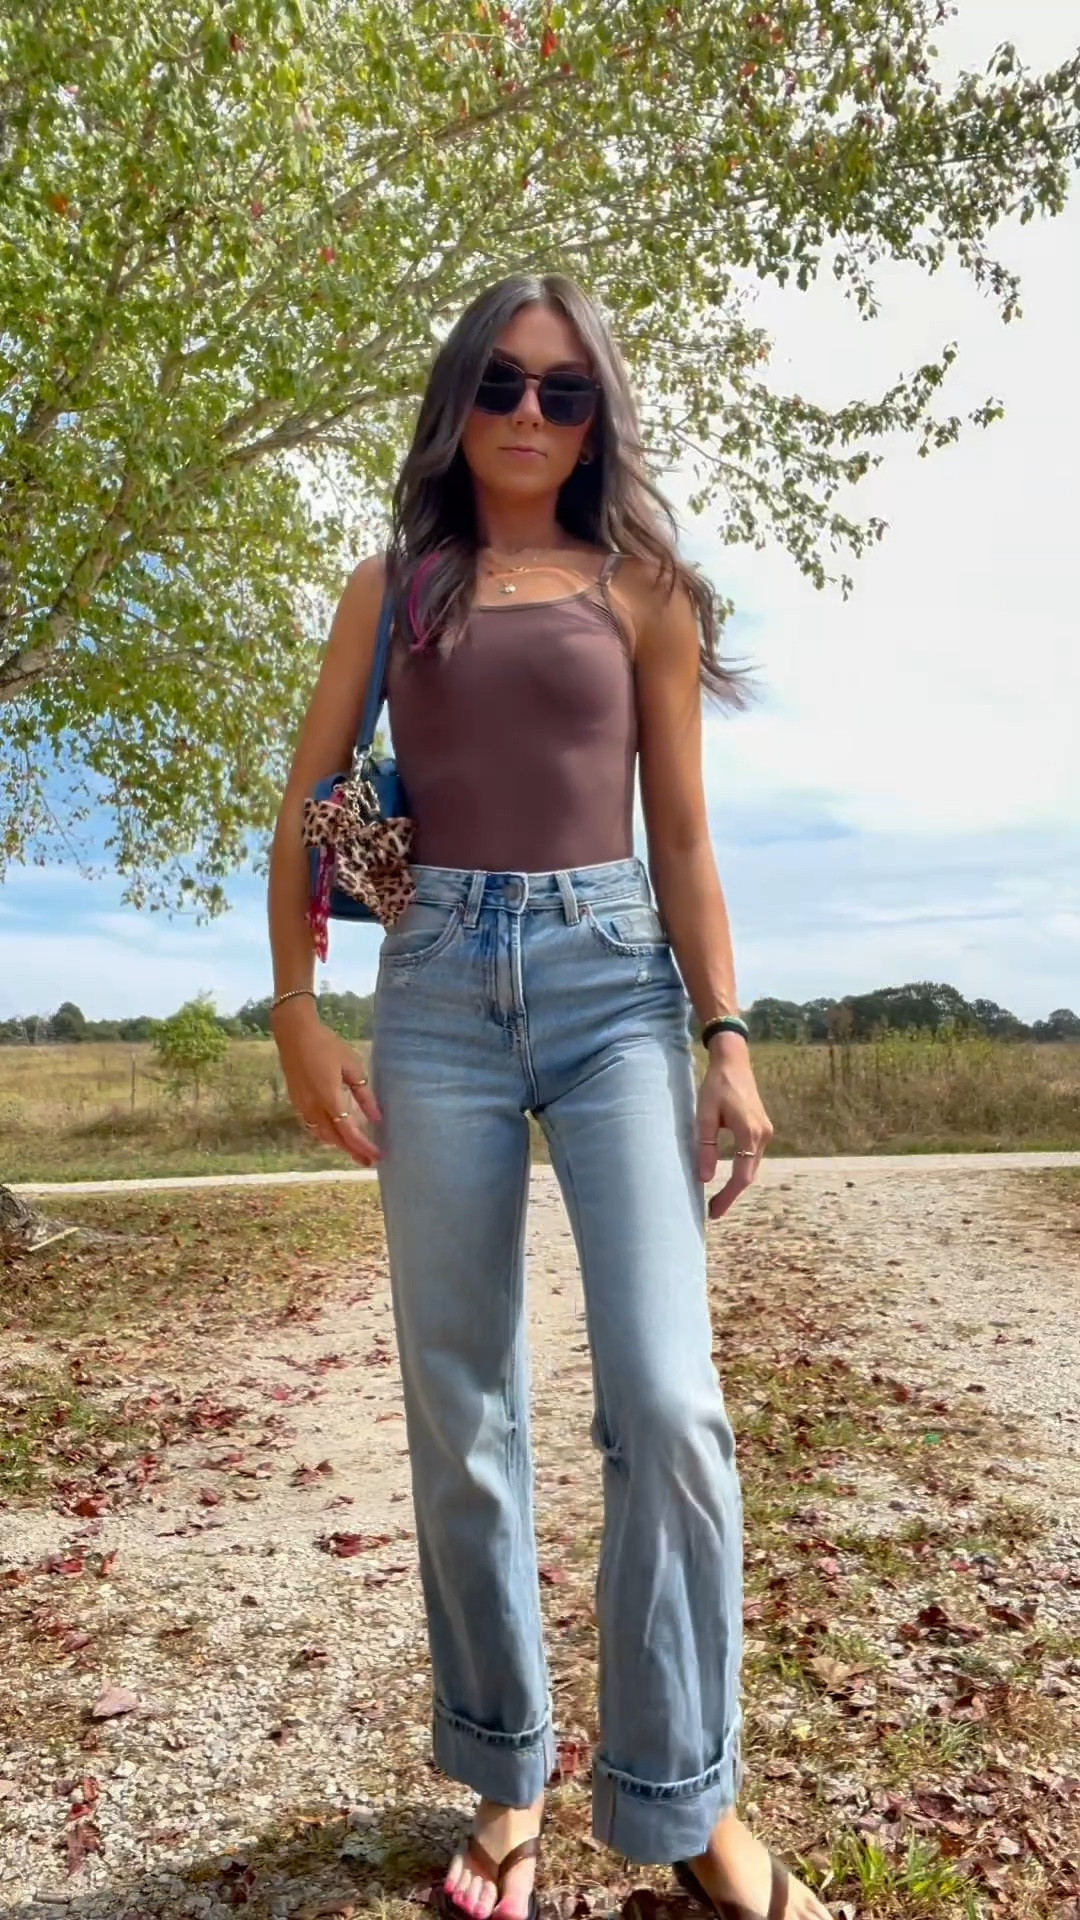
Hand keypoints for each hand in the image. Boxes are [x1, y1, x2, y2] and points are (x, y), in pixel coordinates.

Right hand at [271, 1004, 381, 1165]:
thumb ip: (364, 1095)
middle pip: (335, 1139)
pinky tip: (335, 1133)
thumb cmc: (326, 1045)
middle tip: (369, 1161)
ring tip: (355, 1150)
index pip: (349, 1133)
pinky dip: (326, 1135)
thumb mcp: (352, 1067)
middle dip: (352, 1152)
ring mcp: (302, 1106)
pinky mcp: (296, 1101)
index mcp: (329, 1100)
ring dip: (339, 1145)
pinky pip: (312, 1126)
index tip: (378, 1157)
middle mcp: (313, 1108)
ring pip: (322, 1135)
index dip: (363, 1147)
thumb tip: (377, 1118)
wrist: (294, 1033)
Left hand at [696, 1033, 772, 1218]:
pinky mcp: (763, 1129)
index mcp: (749, 1133)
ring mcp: (766, 1132)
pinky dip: (742, 1170)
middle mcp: (763, 1135)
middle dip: (732, 1195)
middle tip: (712, 1211)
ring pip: (753, 1167)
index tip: (713, 1212)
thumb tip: (705, 1178)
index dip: (728, 1197)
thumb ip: (705, 1147)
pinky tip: (728, 1178)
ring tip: (718, 1199)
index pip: (741, 1176)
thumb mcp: (705, 1115)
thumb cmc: (716, 1085)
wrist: (734, 1062)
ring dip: (737, 1184)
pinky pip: (753, 1157)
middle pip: (749, 1175)